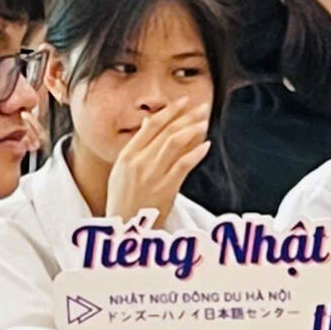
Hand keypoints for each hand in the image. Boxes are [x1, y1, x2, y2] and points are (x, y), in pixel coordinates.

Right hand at [103, 103, 213, 225]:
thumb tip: (150, 121)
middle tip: (203, 107)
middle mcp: (137, 162)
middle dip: (187, 116)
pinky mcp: (164, 189)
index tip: (184, 101)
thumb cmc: (126, 199)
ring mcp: (151, 175)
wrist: (125, 228)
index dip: (170, 111)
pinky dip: (196, 153)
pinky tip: (206, 146)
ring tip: (205, 122)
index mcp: (126, 156)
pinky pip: (183, 165)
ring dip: (192, 130)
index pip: (151, 126)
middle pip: (166, 131)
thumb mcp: (124, 169)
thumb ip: (138, 146)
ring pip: (174, 143)